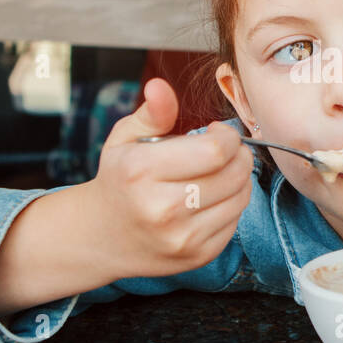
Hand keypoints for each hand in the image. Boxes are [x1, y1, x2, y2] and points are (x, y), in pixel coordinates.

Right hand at [86, 77, 254, 278]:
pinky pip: (235, 221)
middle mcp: (161, 209)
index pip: (215, 150)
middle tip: (225, 151)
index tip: (218, 133)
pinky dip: (232, 204)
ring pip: (240, 197)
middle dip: (239, 155)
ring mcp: (181, 238)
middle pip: (233, 174)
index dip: (228, 136)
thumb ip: (151, 112)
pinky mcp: (197, 256)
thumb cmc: (119, 180)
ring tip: (218, 172)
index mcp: (140, 172)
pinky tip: (212, 197)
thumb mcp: (125, 139)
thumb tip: (160, 87)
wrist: (102, 236)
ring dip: (239, 179)